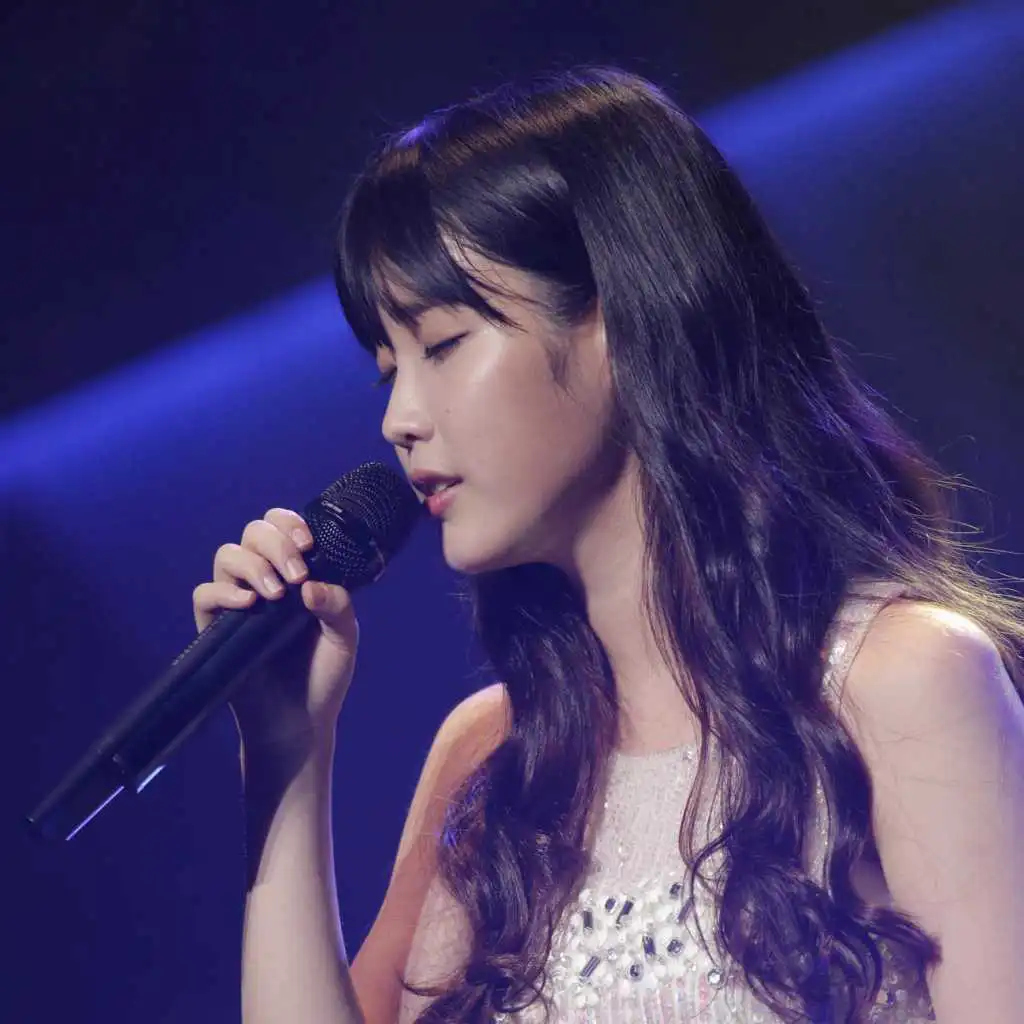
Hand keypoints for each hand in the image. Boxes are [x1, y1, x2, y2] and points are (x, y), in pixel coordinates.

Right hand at [192, 507, 358, 751]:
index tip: (308, 543)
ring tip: (276, 594)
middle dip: (276, 542)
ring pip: (227, 555)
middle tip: (297, 571)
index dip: (289, 523)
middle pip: (252, 533)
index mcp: (295, 574)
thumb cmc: (322, 676)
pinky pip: (204, 593)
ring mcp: (238, 602)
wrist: (299, 722)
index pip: (281, 528)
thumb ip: (337, 606)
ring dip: (253, 564)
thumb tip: (311, 584)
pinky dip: (224, 591)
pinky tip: (250, 604)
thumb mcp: (344, 638)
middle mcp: (264, 580)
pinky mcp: (215, 628)